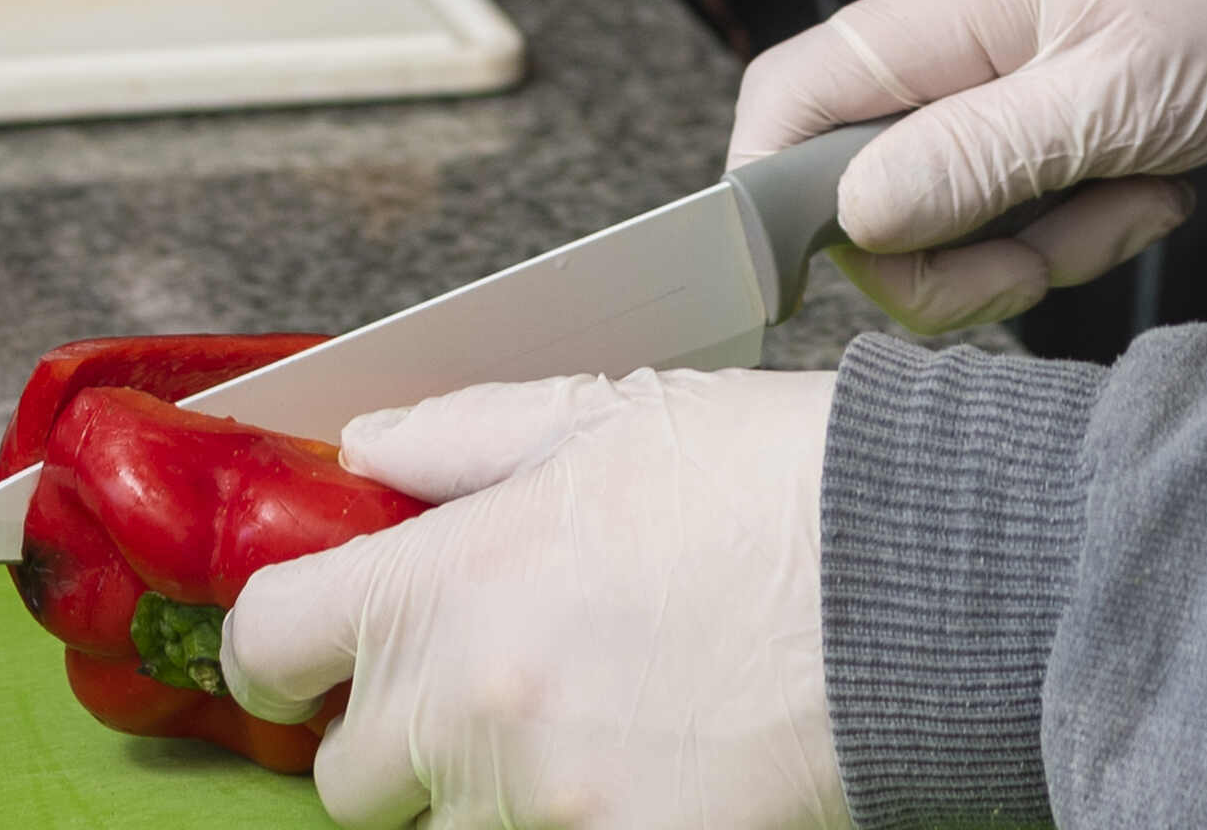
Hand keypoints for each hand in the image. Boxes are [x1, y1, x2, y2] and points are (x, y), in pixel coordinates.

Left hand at [225, 370, 839, 829]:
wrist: (933, 583)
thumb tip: (369, 451)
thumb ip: (465, 439)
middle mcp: (477, 710)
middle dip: (397, 735)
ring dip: (495, 793)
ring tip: (595, 726)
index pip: (273, 640)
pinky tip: (649, 774)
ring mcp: (551, 809)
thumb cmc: (785, 482)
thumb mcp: (611, 417)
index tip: (309, 644)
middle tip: (482, 686)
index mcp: (452, 582)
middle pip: (350, 775)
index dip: (281, 643)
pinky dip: (580, 822)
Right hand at [725, 0, 1206, 332]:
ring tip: (1144, 190)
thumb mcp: (1119, 102)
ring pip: (941, 180)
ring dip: (1038, 225)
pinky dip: (1064, 193)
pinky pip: (997, 158)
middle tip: (1080, 247)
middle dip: (967, 244)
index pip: (784, 103)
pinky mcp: (1023, 46)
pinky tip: (1144, 170)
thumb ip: (975, 158)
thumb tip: (846, 216)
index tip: (861, 291)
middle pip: (866, 170)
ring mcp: (976, 19)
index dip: (782, 212)